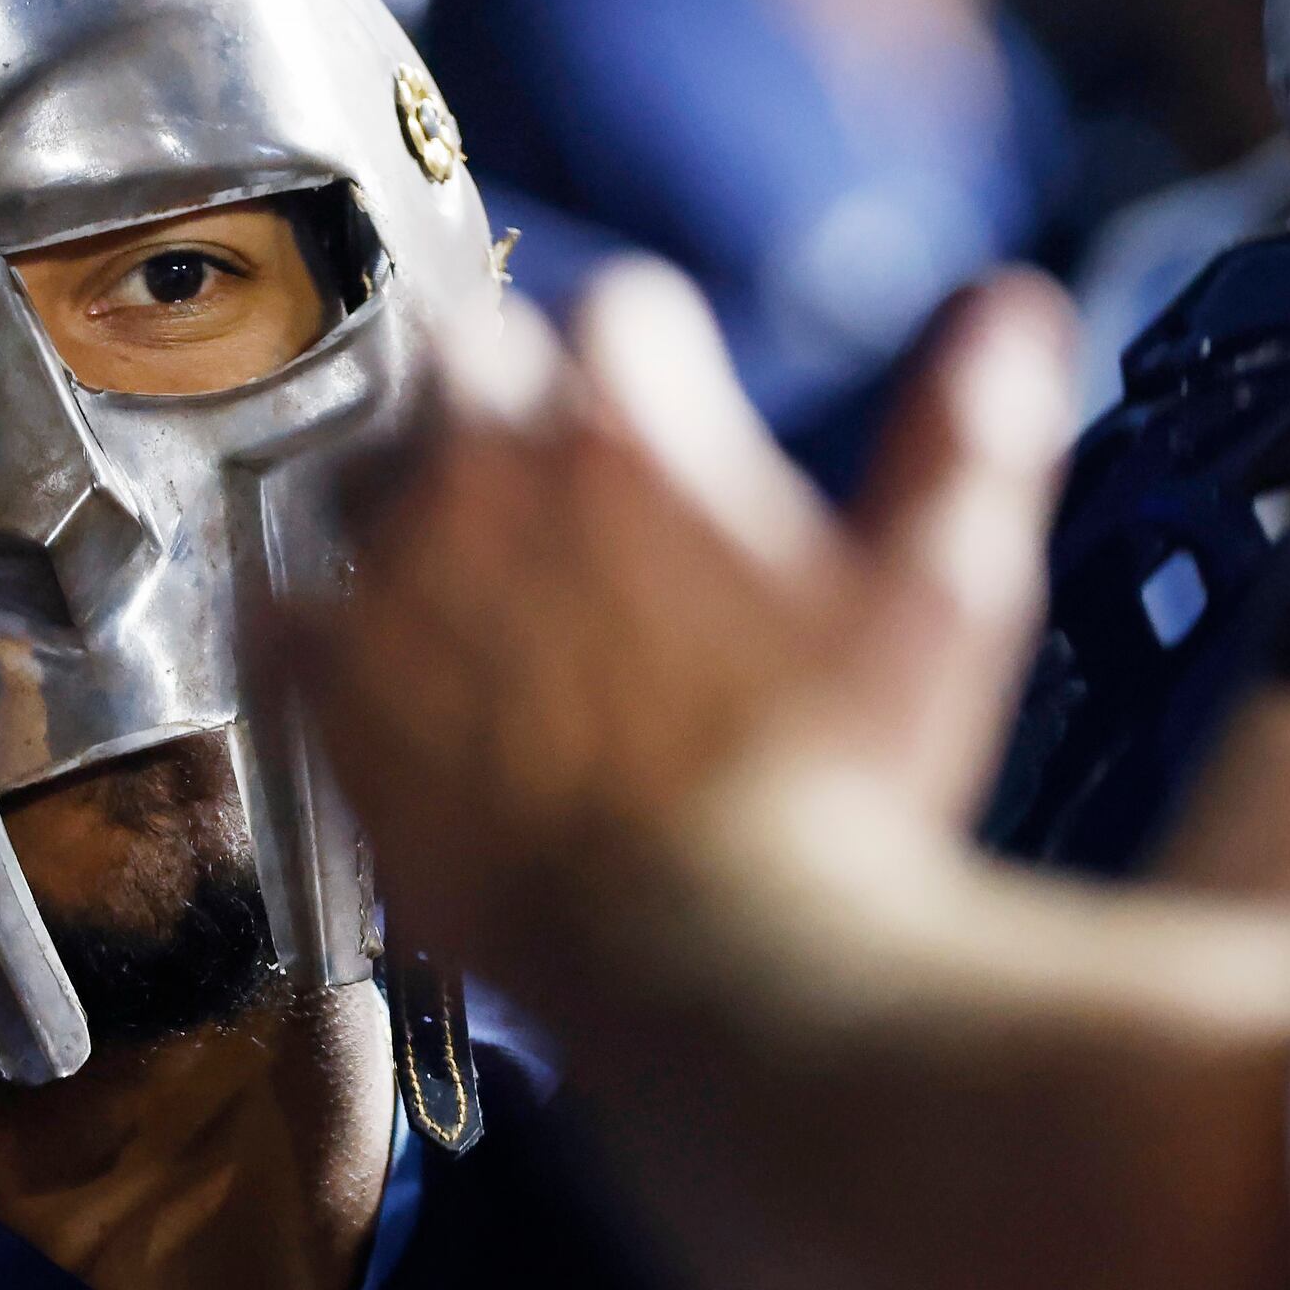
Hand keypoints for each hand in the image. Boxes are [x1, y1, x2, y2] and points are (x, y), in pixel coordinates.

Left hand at [291, 261, 1080, 1000]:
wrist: (724, 978)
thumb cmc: (843, 800)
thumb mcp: (945, 597)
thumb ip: (969, 436)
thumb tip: (1012, 311)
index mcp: (637, 438)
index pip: (625, 312)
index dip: (659, 365)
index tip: (676, 424)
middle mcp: (495, 487)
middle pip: (473, 356)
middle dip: (518, 397)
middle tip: (563, 480)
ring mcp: (401, 591)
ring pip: (363, 463)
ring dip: (412, 489)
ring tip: (469, 560)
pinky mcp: (335, 703)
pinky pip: (277, 607)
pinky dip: (316, 617)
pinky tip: (370, 658)